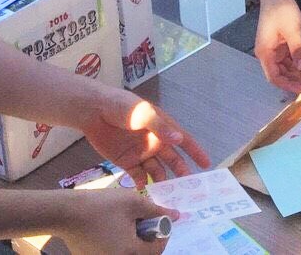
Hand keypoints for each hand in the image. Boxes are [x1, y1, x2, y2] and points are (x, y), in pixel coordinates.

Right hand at [58, 186, 174, 254]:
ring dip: (133, 241)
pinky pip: (113, 252)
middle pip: (143, 254)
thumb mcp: (134, 203)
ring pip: (128, 253)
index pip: (157, 250)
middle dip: (147, 239)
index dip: (162, 234)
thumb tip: (175, 216)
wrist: (66, 212)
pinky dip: (118, 243)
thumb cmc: (102, 205)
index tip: (158, 220)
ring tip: (127, 222)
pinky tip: (112, 228)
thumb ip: (156, 211)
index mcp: (130, 252)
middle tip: (143, 221)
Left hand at [80, 90, 211, 185]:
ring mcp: (141, 152)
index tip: (206, 165)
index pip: (184, 140)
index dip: (195, 152)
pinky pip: (138, 175)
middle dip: (181, 172)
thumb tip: (180, 140)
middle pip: (172, 160)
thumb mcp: (143, 114)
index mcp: (162, 128)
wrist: (94, 111)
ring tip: (167, 193)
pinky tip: (144, 189)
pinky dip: (142, 183)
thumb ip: (160, 127)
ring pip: (156, 170)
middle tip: (188, 188)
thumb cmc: (122, 107)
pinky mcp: (126, 161)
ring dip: (162, 180)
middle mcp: (155, 142)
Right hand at [255, 0, 300, 92]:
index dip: (288, 85)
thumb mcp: (292, 30)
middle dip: (299, 75)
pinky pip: (291, 55)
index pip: (274, 77)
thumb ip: (297, 50)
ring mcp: (275, 49)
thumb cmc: (281, 10)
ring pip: (289, 64)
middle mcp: (268, 54)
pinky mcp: (281, 43)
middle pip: (283, 72)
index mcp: (265, 53)